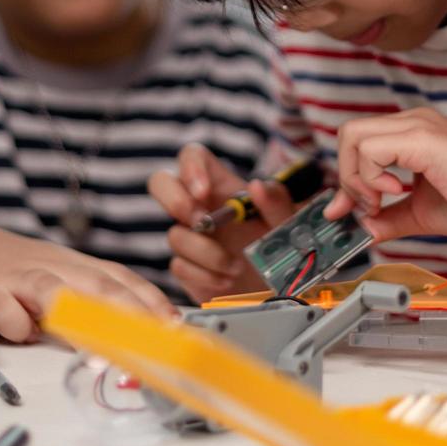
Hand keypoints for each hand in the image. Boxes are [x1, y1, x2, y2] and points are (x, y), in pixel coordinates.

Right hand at [0, 242, 175, 342]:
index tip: (174, 325)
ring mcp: (17, 277)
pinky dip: (14, 321)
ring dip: (80, 315)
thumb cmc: (11, 275)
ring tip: (103, 341)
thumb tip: (134, 337)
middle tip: (152, 337)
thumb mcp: (55, 282)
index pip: (119, 277)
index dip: (149, 300)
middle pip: (97, 283)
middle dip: (130, 310)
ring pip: (53, 289)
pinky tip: (25, 334)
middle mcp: (51, 267)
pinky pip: (1, 304)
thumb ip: (86, 305)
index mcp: (73, 265)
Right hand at [148, 144, 297, 302]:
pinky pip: (179, 267)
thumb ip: (277, 202)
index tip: (203, 191)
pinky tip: (226, 281)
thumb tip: (257, 186)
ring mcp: (189, 237)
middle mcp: (199, 207)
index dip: (191, 168)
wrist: (279, 288)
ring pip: (174, 235)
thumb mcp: (287, 221)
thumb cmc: (282, 246)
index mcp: (222, 186)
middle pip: (160, 183)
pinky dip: (205, 277)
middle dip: (175, 201)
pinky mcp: (186, 268)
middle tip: (201, 221)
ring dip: (207, 254)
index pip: (192, 157)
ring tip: (236, 267)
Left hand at [323, 107, 446, 240]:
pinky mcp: (421, 138)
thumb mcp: (419, 213)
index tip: (341, 211)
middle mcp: (411, 122)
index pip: (358, 143)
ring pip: (352, 137)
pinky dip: (372, 177)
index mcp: (411, 134)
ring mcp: (416, 125)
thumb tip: (361, 227)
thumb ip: (388, 217)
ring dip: (357, 177)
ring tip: (382, 201)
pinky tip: (397, 192)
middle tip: (368, 206)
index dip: (344, 178)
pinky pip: (371, 149)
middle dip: (346, 176)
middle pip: (348, 134)